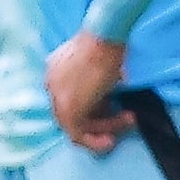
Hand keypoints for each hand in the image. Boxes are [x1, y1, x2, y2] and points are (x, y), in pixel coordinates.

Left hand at [46, 31, 127, 152]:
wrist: (105, 37)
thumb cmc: (108, 43)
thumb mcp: (100, 64)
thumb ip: (98, 82)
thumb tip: (108, 101)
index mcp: (55, 69)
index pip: (72, 96)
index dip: (96, 105)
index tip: (116, 105)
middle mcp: (51, 84)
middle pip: (72, 112)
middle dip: (100, 120)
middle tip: (125, 119)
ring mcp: (57, 98)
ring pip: (76, 125)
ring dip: (104, 128)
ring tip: (128, 123)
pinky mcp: (67, 110)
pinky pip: (77, 134)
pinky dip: (94, 141)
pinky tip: (111, 141)